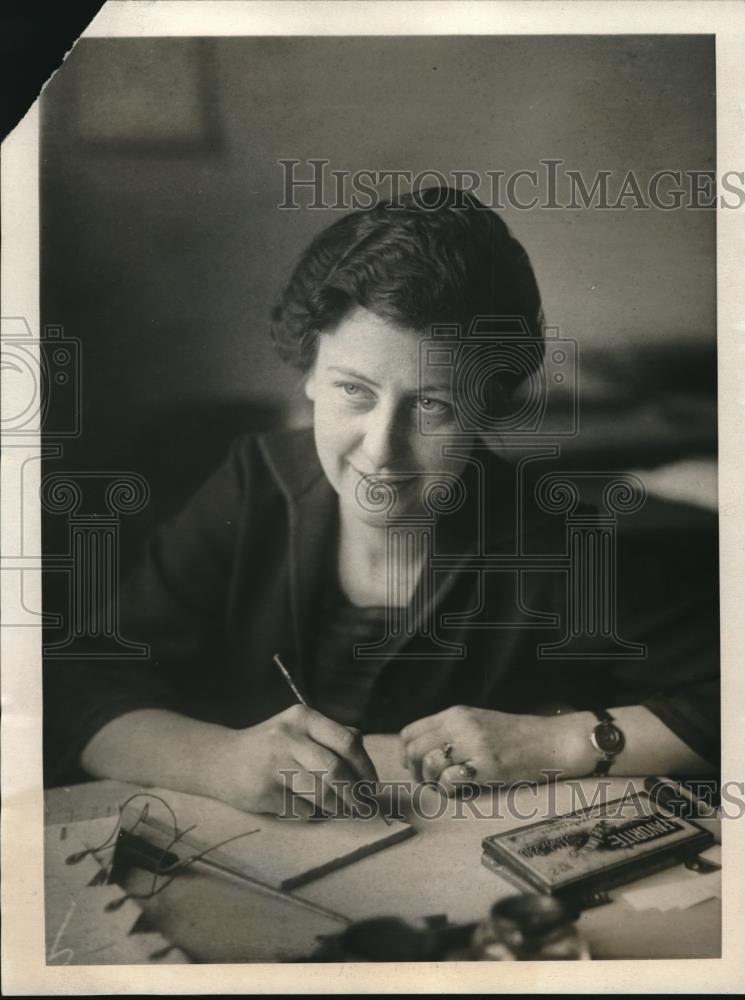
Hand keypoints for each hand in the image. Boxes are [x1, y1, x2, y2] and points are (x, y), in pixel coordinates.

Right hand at [213, 704, 378, 816]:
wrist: (219, 760)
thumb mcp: (298, 729)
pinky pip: (302, 809)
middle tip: (364, 807)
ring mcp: (273, 763)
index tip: (373, 786)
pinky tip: (307, 808)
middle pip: (336, 770)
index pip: (347, 742)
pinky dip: (311, 813)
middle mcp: (288, 736)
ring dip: (337, 808)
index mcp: (303, 717)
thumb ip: (332, 736)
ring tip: (341, 811)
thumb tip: (365, 755)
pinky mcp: (263, 790)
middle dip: (355, 794)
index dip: (366, 767)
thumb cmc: (269, 746)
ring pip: (321, 793)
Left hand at [400, 705, 595, 794]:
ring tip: (446, 786)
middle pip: (414, 749)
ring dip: (432, 782)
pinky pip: (451, 780)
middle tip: (429, 782)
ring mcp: (474, 744)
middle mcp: (461, 725)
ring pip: (430, 763)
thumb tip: (418, 753)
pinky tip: (461, 790)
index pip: (410, 732)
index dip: (406, 755)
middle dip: (416, 771)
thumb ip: (450, 732)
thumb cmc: (515, 737)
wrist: (552, 741)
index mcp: (456, 714)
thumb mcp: (478, 723)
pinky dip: (449, 790)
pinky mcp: (488, 765)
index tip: (415, 767)